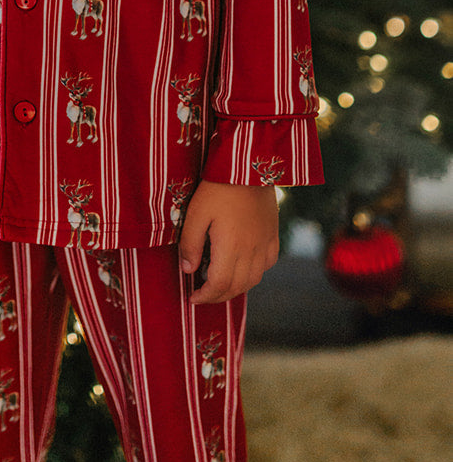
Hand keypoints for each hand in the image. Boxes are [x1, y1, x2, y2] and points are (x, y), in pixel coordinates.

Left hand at [178, 180, 278, 304]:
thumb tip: (188, 270)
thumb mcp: (196, 212)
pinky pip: (267, 264)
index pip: (219, 285)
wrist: (248, 164)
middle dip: (218, 296)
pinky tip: (243, 267)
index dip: (205, 296)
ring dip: (236, 288)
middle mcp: (252, 251)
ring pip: (254, 279)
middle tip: (203, 294)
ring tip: (219, 284)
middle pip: (237, 287)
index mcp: (231, 247)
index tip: (192, 297)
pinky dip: (254, 274)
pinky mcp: (273, 234)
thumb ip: (190, 243)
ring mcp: (265, 243)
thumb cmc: (218, 186)